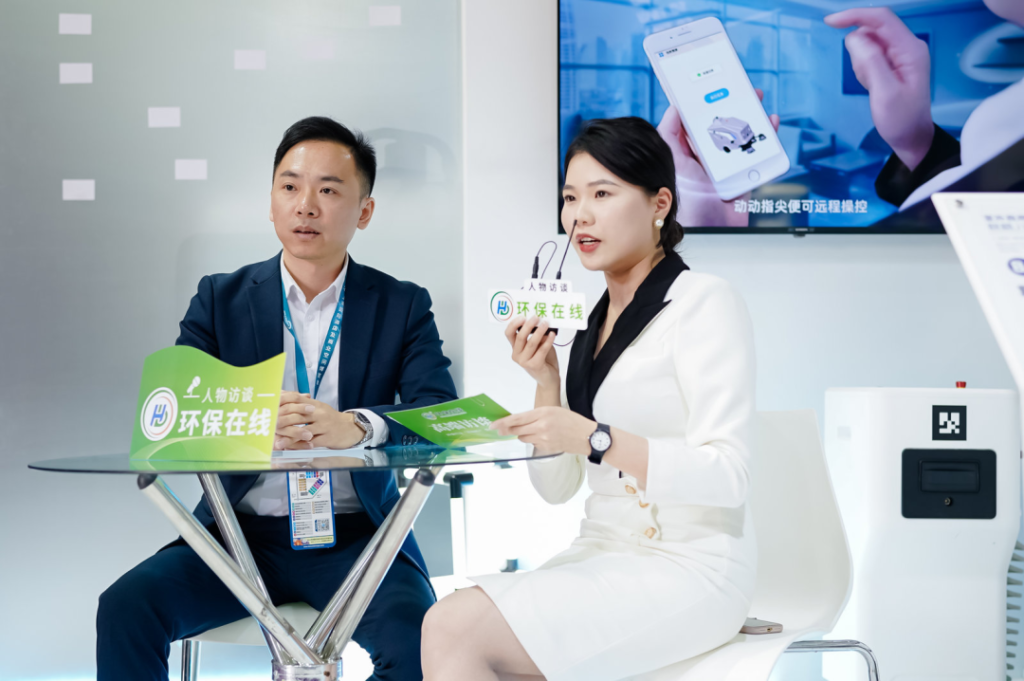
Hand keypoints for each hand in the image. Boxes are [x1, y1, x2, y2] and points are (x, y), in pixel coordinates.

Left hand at [274, 391, 365, 449]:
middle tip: (270, 429)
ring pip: (303, 431)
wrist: (350, 428)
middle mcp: (319, 413)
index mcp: (315, 404)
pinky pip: (311, 443)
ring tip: (278, 443)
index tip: (270, 410)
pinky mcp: (327, 438)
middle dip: (282, 423)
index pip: (296, 401)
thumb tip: (282, 396)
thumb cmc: (330, 419)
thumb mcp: (318, 407)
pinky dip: (300, 446)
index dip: (282, 405)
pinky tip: (291, 449)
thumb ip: (302, 403)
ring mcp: (324, 426)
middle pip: (297, 416)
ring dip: (289, 438)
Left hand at [491, 406, 593, 455]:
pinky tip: (543, 436)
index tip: (493, 425)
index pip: (517, 418)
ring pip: (523, 437)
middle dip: (507, 430)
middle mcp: (541, 426)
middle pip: (517, 430)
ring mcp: (544, 439)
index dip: (503, 423)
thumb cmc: (572, 420)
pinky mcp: (546, 448)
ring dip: (523, 434)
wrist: (587, 436)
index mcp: (543, 413)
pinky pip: (533, 443)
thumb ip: (536, 415)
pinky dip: (533, 440)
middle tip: (500, 430)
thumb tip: (519, 422)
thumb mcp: (554, 410)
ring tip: (534, 429)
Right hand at [505, 315, 558, 389]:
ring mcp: (524, 361)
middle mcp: (517, 355)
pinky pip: (541, 350)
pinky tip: (553, 335)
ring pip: (531, 343)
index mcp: (515, 348)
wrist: (549, 379)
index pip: (509, 334)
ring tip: (546, 324)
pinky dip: (548, 341)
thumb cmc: (544, 360)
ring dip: (540, 331)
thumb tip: (541, 324)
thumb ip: (538, 337)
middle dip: (529, 325)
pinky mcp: (534, 365)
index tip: (523, 316)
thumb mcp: (539, 345)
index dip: (514, 324)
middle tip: (537, 317)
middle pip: (520, 337)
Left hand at [657, 91, 779, 227]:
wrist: (708, 230)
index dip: (704, 103)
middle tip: (739, 85)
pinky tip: (771, 123)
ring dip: (752, 115)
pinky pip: (760, 150)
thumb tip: (674, 107)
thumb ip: (670, 133)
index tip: (711, 83)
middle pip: (723, 124)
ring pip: (743, 134)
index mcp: (690, 151)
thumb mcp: (673, 160)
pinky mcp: (747, 174)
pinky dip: (769, 136)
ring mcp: (729, 165)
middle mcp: (709, 157)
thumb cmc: (685, 200)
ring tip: (756, 98)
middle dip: (732, 104)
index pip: (697, 121)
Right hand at [825, 7, 933, 170]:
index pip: (881, 18)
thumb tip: (854, 37)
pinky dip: (863, 68)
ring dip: (861, 62)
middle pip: (872, 31)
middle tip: (866, 79)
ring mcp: (900, 53)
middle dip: (859, 52)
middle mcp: (907, 46)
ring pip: (867, 43)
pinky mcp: (892, 62)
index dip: (855, 15)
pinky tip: (872, 85)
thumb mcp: (884, 93)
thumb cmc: (901, 120)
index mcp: (910, 49)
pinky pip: (869, 55)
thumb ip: (870, 62)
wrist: (911, 137)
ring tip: (872, 85)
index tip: (829, 21)